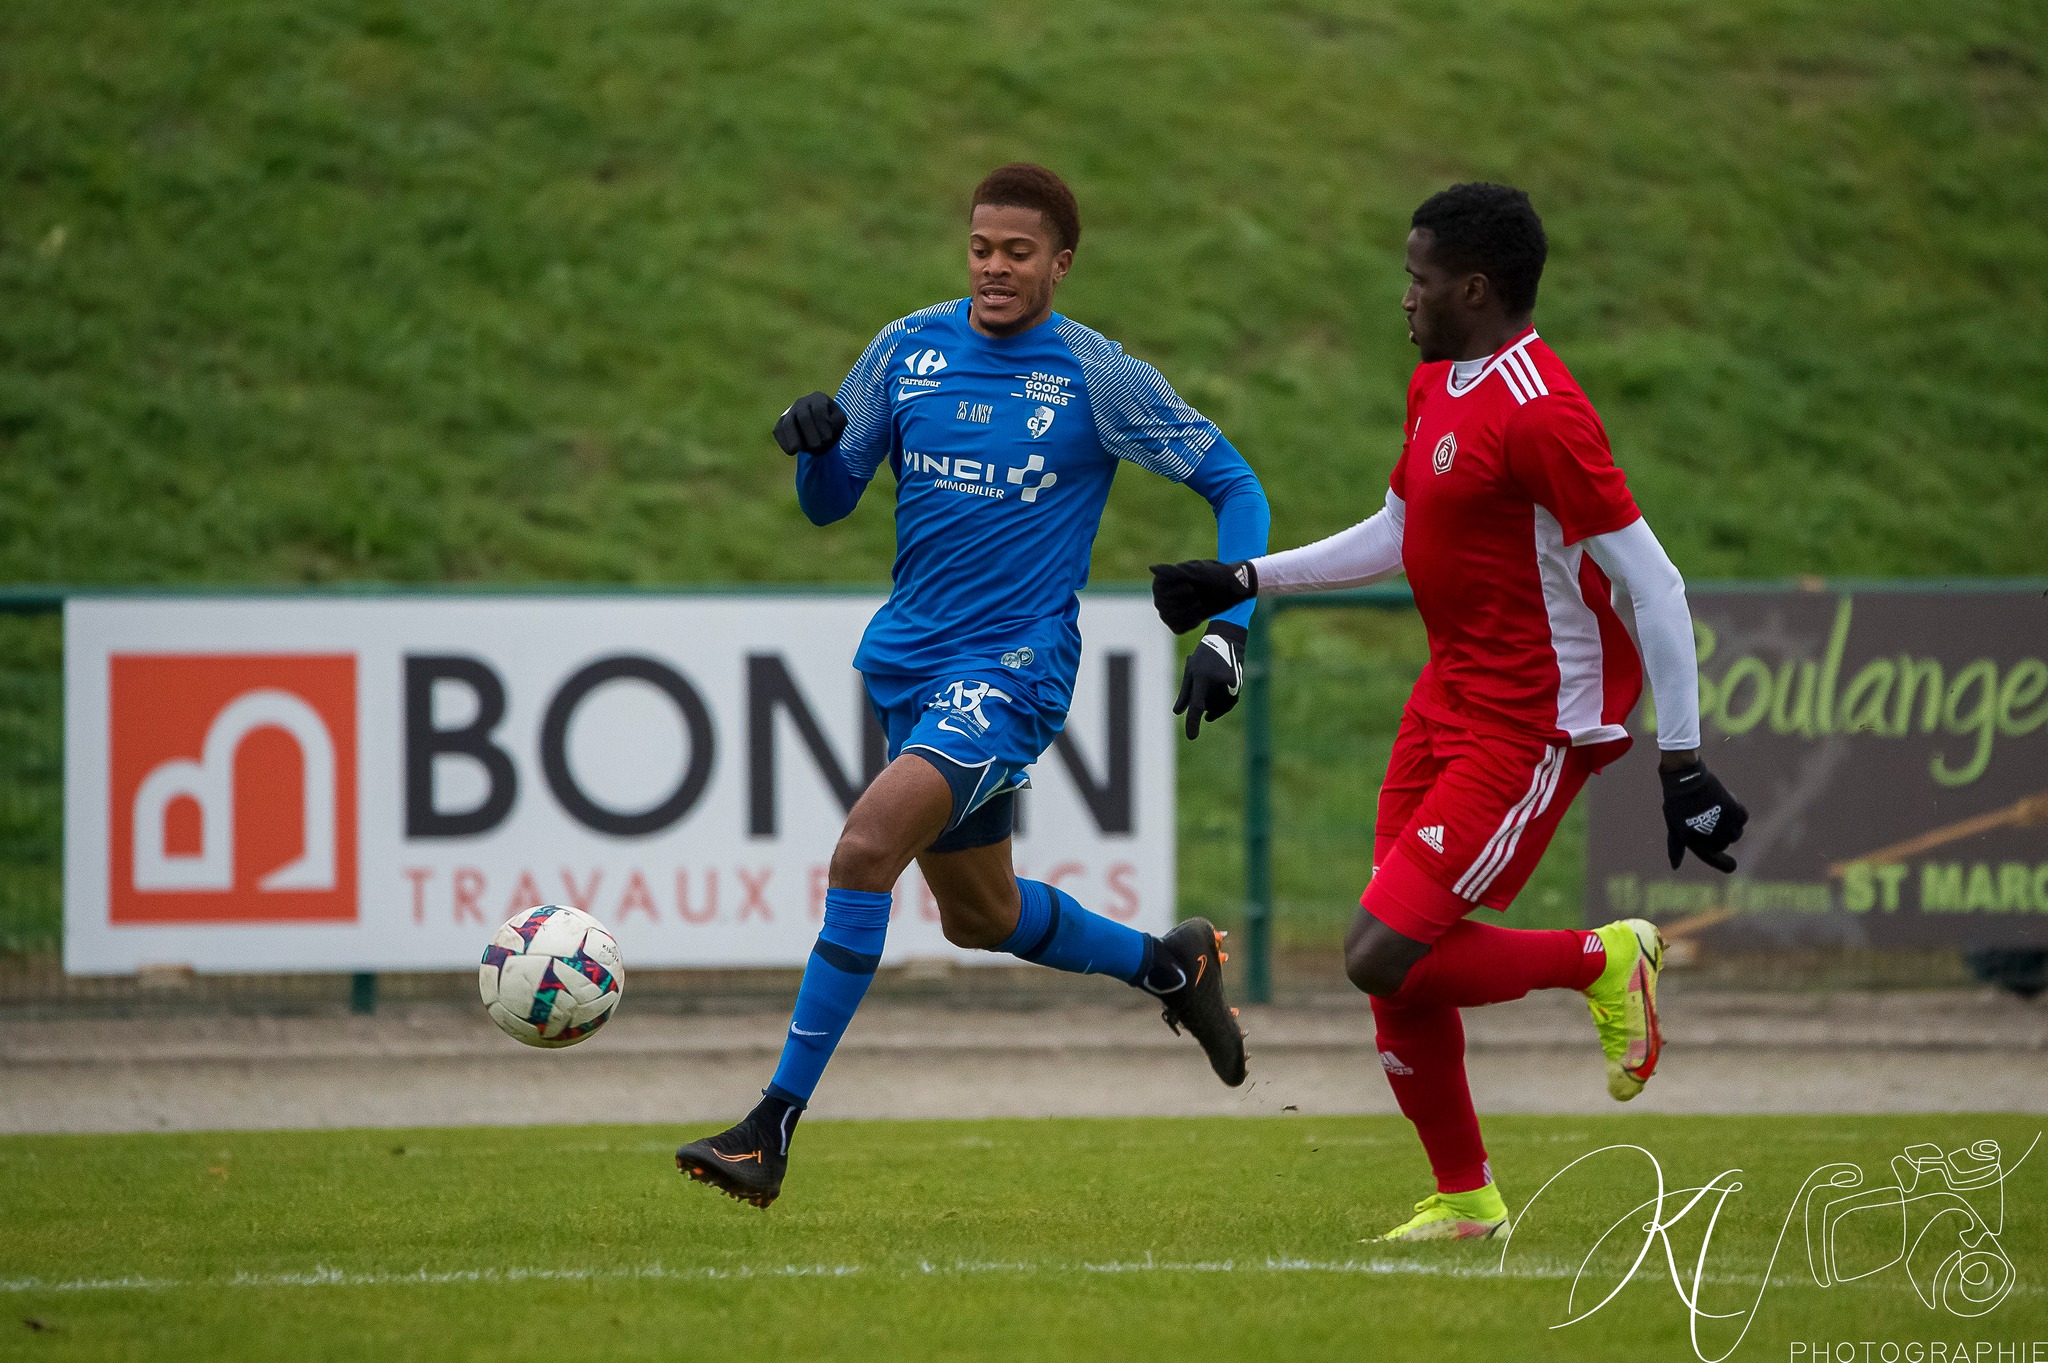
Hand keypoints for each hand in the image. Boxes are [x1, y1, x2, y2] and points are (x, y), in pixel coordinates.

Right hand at [772, 391, 846, 455]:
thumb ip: (837, 422)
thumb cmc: (831, 425)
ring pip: (788, 423)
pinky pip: (779, 431)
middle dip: (810, 432)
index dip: (822, 424)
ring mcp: (790, 412)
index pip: (819, 409)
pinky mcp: (780, 424)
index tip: (827, 439)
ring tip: (796, 450)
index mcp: (818, 399)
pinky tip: (790, 452)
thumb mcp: (840, 422)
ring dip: (793, 437)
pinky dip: (783, 441)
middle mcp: (802, 402)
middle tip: (816, 446)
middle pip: (804, 417)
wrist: (819, 431)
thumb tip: (827, 424)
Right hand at [1150, 559, 1256, 633]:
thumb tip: (1152, 568)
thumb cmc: (1216, 576)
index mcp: (1164, 580)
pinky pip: (1178, 628)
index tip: (1192, 587)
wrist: (1233, 588)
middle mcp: (1163, 594)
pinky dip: (1191, 623)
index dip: (1177, 594)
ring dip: (1188, 613)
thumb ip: (1173, 571)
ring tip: (1200, 604)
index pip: (1159, 594)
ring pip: (1170, 619)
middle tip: (1198, 596)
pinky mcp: (1180, 621)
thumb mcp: (1197, 572)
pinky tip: (1200, 615)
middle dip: (1184, 604)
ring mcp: (1171, 608)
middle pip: (1164, 608)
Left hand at [1174, 621, 1245, 739]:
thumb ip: (1185, 693)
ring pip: (1219, 707)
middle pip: (1208, 707)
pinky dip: (1222, 707)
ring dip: (1212, 707)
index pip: (1196, 705)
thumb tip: (1177, 712)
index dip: (1193, 722)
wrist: (1228, 640)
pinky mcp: (1238, 686)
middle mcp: (1217, 681)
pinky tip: (1216, 705)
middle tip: (1201, 695)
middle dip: (1202, 706)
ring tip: (1209, 693)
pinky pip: (1228, 704)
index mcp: (1202, 677)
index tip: (1191, 737)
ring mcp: (1230, 684)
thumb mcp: (1191, 671)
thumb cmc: (1205, 655)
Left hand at [1661, 759, 1747, 871]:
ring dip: (1731, 826)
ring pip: (1736, 833)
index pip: (1714, 859)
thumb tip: (1674, 867)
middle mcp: (1712, 836)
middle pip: (1724, 844)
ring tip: (1718, 813)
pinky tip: (1730, 806)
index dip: (1725, 864)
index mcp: (1695, 842)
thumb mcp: (1675, 826)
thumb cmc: (1678, 803)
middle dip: (1720, 837)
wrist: (1686, 778)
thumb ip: (1677, 847)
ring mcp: (1724, 824)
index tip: (1732, 866)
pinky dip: (1738, 814)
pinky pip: (1743, 818)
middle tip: (1711, 822)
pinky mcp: (1733, 810)